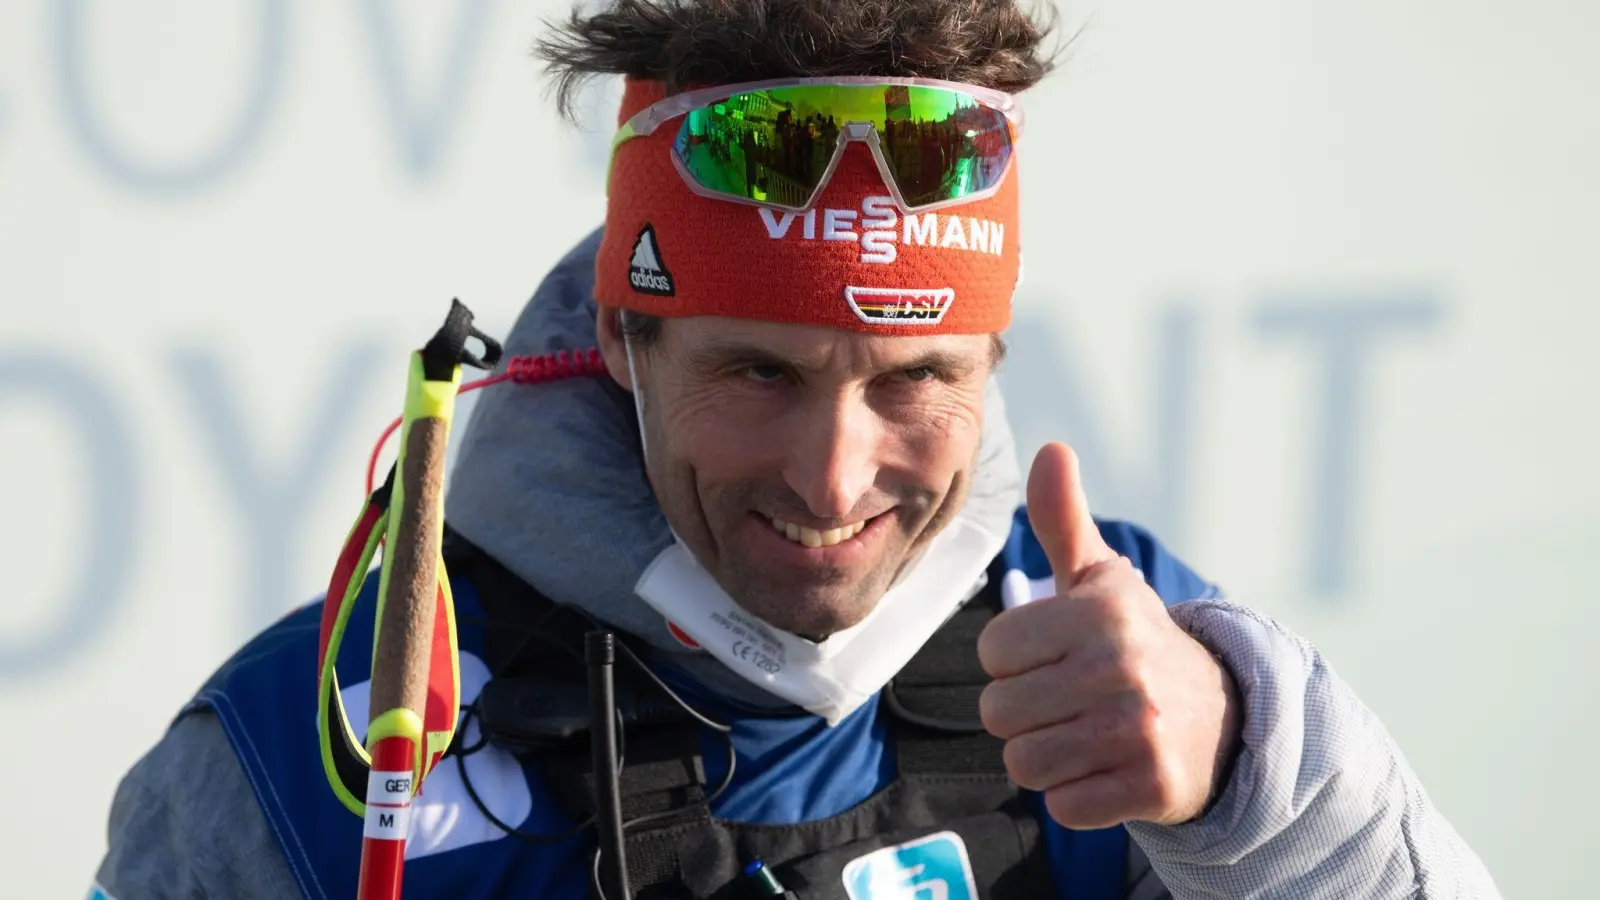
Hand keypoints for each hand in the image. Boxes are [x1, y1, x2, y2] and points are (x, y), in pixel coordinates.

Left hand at [977, 442, 1240, 828]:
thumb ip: (1063, 520)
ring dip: (1045, 756)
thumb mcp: (1102, 581)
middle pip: (999, 712)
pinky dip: (1076, 794)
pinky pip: (1063, 805)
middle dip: (1024, 714)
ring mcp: (1140, 730)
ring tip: (1084, 735)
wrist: (1223, 720)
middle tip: (1068, 702)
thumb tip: (1052, 447)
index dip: (1014, 661)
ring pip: (1024, 762)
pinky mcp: (1152, 786)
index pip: (993, 650)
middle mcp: (1122, 667)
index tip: (1054, 659)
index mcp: (1101, 613)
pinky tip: (1106, 768)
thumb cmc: (1137, 643)